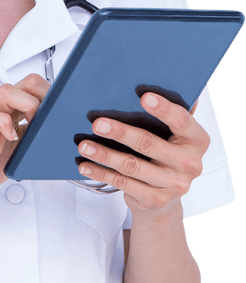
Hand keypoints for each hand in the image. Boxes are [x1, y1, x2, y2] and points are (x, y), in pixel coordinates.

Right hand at [0, 73, 49, 212]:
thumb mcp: (19, 149)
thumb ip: (32, 135)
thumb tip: (59, 131)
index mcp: (10, 112)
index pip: (33, 86)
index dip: (52, 94)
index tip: (63, 110)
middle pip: (26, 82)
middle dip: (45, 96)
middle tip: (51, 118)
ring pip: (6, 91)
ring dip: (27, 105)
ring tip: (32, 124)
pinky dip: (4, 124)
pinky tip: (11, 138)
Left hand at [76, 93, 210, 216]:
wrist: (165, 200)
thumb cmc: (166, 157)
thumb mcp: (175, 137)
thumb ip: (171, 114)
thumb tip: (162, 82)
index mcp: (198, 141)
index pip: (182, 121)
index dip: (164, 108)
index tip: (143, 97)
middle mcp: (190, 164)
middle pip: (149, 144)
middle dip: (120, 132)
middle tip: (97, 123)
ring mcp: (173, 185)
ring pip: (132, 166)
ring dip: (104, 154)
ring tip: (84, 145)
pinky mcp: (155, 200)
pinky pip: (123, 183)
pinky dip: (102, 173)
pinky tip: (86, 165)